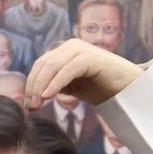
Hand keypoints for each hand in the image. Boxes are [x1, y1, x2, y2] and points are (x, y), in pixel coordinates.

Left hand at [25, 39, 143, 108]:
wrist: (125, 89)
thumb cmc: (99, 88)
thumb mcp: (71, 87)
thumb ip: (54, 85)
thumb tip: (34, 95)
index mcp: (64, 51)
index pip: (40, 65)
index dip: (31, 84)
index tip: (27, 104)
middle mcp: (70, 46)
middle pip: (43, 65)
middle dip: (33, 87)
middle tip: (30, 107)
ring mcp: (80, 50)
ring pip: (52, 66)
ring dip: (40, 87)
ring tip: (36, 104)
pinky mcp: (89, 58)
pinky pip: (66, 70)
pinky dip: (55, 83)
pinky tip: (47, 96)